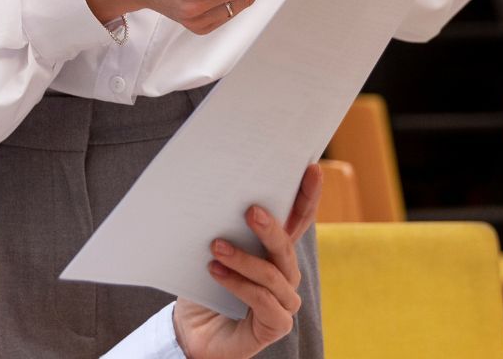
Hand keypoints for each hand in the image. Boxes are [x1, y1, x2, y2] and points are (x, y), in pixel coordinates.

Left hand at [171, 163, 323, 358]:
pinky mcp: (276, 324)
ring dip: (244, 258)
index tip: (311, 169)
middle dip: (271, 227)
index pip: (298, 221)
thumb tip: (217, 197)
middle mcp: (285, 276)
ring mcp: (284, 302)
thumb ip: (225, 231)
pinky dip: (239, 284)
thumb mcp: (215, 254)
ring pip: (273, 274)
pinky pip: (263, 300)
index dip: (307, 197)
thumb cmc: (205, 291)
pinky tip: (216, 273)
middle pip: (286, 247)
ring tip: (216, 246)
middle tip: (250, 210)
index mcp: (275, 253)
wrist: (192, 334)